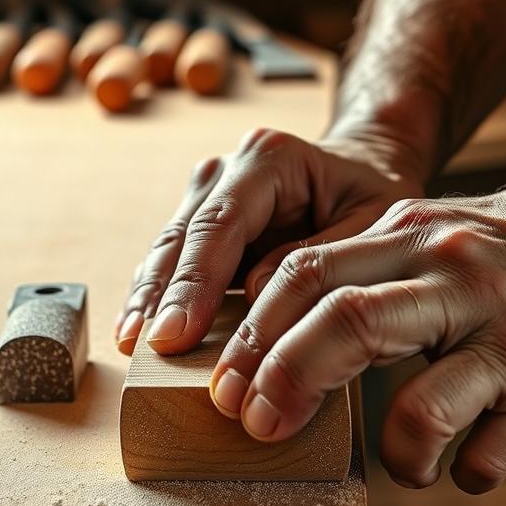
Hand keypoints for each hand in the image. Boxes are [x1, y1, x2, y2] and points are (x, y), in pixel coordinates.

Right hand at [114, 128, 422, 353]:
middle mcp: (228, 171)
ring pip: (168, 250)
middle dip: (161, 294)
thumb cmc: (372, 200)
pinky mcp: (202, 229)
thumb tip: (256, 294)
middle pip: (184, 236)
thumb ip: (319, 256)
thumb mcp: (373, 224)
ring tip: (132, 345)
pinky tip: (139, 333)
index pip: (223, 223)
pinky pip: (172, 264)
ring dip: (148, 299)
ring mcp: (208, 197)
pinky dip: (157, 298)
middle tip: (146, 346)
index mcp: (270, 159)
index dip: (196, 280)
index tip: (178, 331)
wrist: (364, 174)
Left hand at [208, 167, 505, 490]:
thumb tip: (259, 319)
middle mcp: (458, 278)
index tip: (226, 388)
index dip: (254, 337)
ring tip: (406, 460)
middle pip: (347, 325)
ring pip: (417, 412)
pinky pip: (483, 459)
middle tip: (259, 427)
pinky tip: (462, 462)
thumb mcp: (421, 230)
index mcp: (412, 235)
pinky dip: (458, 474)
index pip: (307, 274)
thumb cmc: (499, 250)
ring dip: (393, 455)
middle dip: (285, 382)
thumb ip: (350, 265)